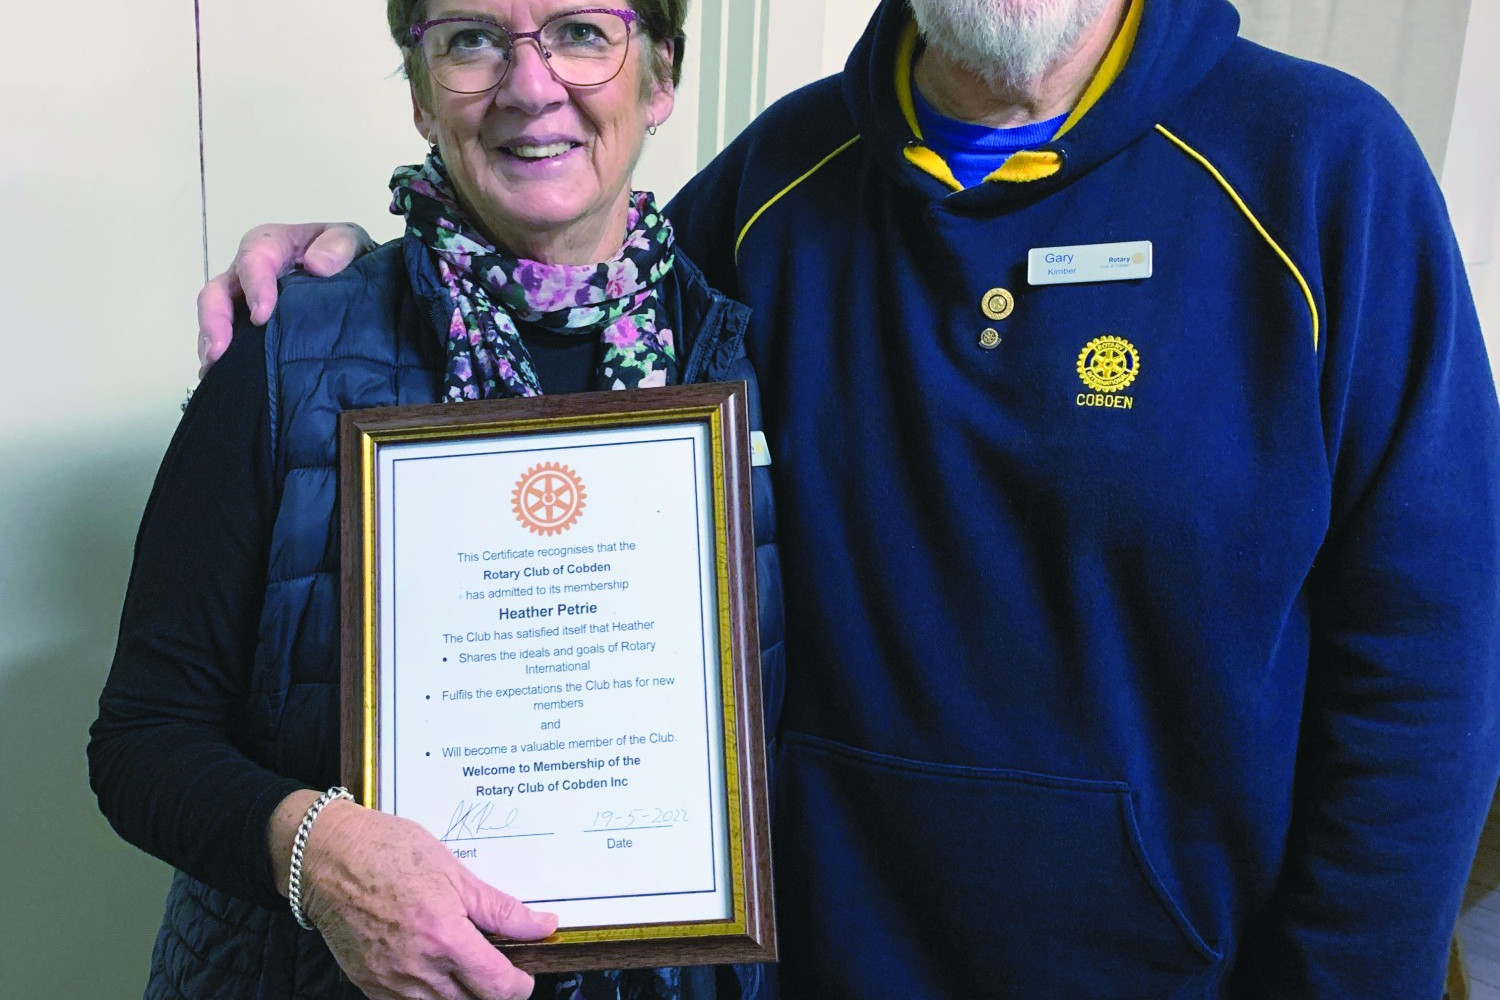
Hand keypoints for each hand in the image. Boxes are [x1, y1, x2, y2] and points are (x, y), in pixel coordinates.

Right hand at [196, 222, 374, 375]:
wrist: (354, 276)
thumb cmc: (343, 254)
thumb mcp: (349, 240)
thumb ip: (339, 245)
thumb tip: (317, 265)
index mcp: (271, 246)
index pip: (253, 259)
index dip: (254, 286)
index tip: (262, 316)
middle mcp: (249, 275)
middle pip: (218, 293)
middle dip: (214, 321)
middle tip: (219, 351)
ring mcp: (244, 303)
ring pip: (217, 320)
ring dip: (212, 344)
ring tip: (214, 370)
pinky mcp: (250, 329)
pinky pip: (230, 342)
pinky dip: (225, 360)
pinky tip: (222, 379)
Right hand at [278, 795, 556, 999]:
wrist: (327, 858)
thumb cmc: (389, 853)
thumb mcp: (454, 872)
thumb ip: (500, 908)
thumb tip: (542, 925)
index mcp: (443, 935)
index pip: (496, 986)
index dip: (520, 986)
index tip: (524, 976)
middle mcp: (417, 967)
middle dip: (493, 993)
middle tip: (500, 970)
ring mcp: (390, 982)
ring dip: (462, 996)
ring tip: (468, 969)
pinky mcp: (369, 985)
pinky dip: (429, 997)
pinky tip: (436, 973)